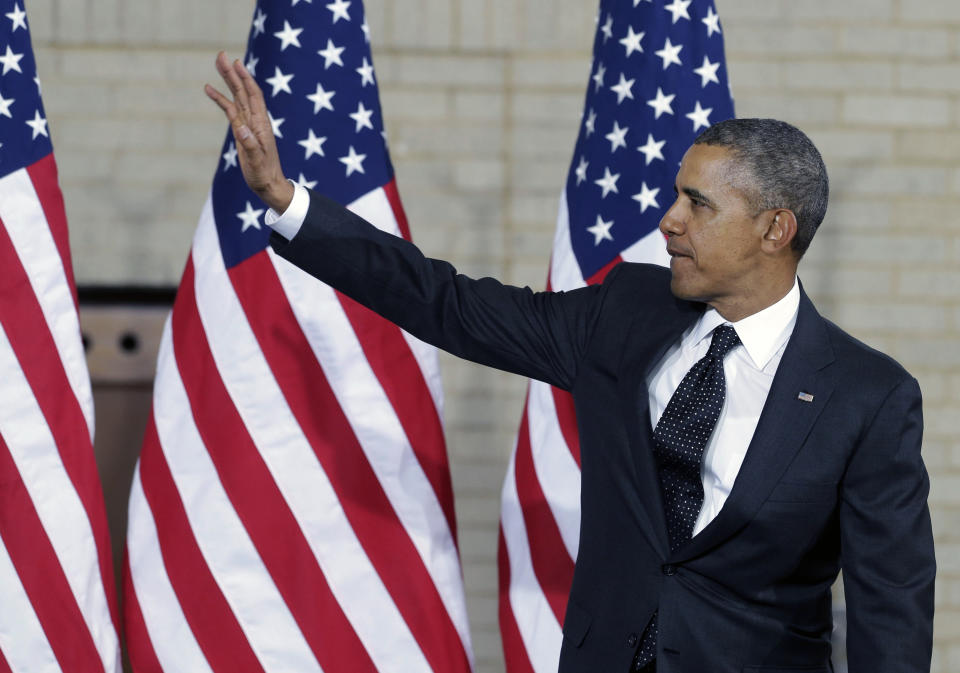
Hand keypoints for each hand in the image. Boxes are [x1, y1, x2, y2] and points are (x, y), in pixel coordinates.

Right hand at [204, 51, 293, 212]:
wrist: (268, 184)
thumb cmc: (264, 174)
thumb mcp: (257, 161)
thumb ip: (250, 145)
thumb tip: (241, 129)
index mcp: (260, 125)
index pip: (253, 96)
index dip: (246, 79)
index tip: (237, 63)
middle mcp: (255, 120)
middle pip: (243, 91)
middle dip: (233, 73)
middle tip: (221, 55)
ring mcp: (248, 124)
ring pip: (236, 97)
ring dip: (227, 81)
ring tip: (217, 64)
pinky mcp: (241, 130)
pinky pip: (230, 111)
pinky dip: (221, 99)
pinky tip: (209, 90)